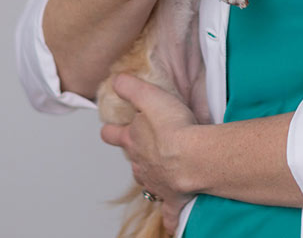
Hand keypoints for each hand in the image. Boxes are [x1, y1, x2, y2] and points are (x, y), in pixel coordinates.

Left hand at [102, 74, 198, 233]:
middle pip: (132, 160)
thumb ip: (132, 87)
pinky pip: (169, 214)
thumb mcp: (150, 96)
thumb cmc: (175, 128)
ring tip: (160, 172)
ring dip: (152, 177)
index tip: (108, 130)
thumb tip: (116, 79)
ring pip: (148, 182)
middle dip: (136, 154)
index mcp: (133, 141)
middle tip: (144, 148)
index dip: (110, 131)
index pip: (113, 135)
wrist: (194, 158)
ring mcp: (155, 184)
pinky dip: (170, 219)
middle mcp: (140, 164)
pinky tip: (171, 224)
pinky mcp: (173, 200)